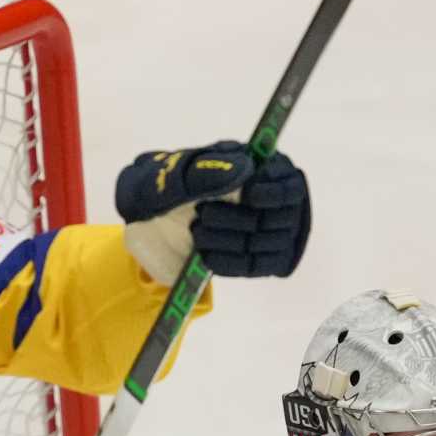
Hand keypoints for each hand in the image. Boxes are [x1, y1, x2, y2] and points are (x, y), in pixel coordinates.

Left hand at [116, 142, 311, 281]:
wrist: (146, 216)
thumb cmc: (161, 185)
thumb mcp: (173, 173)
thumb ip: (205, 170)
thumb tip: (243, 168)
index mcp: (260, 167)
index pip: (289, 186)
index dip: (274, 193)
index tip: (250, 195)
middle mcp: (272, 200)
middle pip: (279, 219)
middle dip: (239, 219)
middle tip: (204, 214)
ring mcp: (268, 233)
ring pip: (267, 245)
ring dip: (231, 241)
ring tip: (197, 232)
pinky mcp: (257, 260)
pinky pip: (255, 267)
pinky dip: (229, 262)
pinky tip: (205, 255)